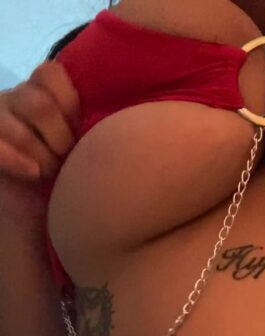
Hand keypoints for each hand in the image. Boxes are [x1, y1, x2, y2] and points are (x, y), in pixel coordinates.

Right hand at [0, 60, 79, 216]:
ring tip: (51, 174)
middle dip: (59, 136)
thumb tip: (130, 117)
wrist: (40, 214)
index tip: (80, 129)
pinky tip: (33, 175)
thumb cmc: (68, 179)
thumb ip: (94, 125)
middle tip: (68, 159)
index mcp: (40, 93)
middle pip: (37, 103)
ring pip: (16, 125)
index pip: (50, 73)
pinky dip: (18, 162)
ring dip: (42, 155)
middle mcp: (15, 101)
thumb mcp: (86, 147)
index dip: (68, 102)